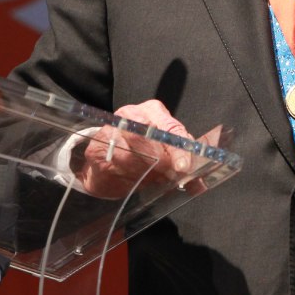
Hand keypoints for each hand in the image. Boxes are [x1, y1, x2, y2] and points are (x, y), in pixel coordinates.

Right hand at [74, 99, 196, 198]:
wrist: (105, 151)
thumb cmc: (143, 146)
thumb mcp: (165, 145)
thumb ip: (183, 159)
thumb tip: (199, 184)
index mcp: (151, 111)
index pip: (168, 127)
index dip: (177, 149)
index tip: (183, 167)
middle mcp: (128, 116)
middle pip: (147, 142)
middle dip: (160, 163)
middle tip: (169, 176)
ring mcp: (108, 133)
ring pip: (131, 160)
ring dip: (145, 175)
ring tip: (153, 179)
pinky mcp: (95, 152)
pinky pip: (116, 172)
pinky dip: (128, 181)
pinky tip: (135, 181)